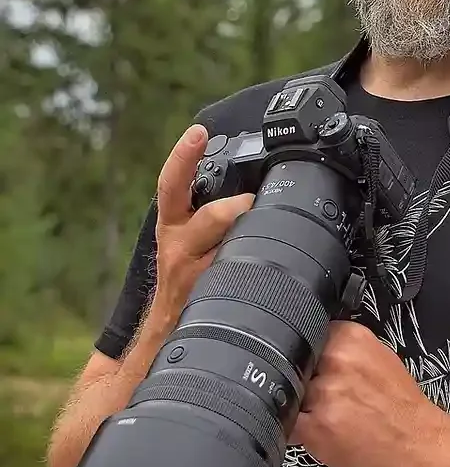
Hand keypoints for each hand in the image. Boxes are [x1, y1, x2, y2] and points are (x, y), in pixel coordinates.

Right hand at [150, 123, 254, 330]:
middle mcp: (180, 247)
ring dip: (251, 240)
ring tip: (268, 236)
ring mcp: (195, 275)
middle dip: (236, 209)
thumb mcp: (186, 241)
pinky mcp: (209, 299)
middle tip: (254, 203)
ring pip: (230, 249)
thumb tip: (249, 187)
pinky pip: (240, 279)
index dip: (184, 156)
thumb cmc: (184, 279)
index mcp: (172, 226)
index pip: (172, 184)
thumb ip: (208, 214)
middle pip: (212, 218)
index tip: (198, 132)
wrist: (162, 334)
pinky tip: (271, 272)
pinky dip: (257, 271)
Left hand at [289, 320, 447, 466]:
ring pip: (292, 394)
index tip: (319, 370)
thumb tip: (318, 350)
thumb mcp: (378, 358)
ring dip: (303, 406)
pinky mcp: (315, 427)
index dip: (311, 357)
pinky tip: (319, 433)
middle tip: (329, 398)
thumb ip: (346, 350)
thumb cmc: (400, 406)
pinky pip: (288, 422)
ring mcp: (324, 394)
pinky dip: (297, 429)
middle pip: (298, 366)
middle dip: (307, 382)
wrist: (417, 445)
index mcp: (351, 338)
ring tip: (330, 417)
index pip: (309, 337)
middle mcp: (336, 361)